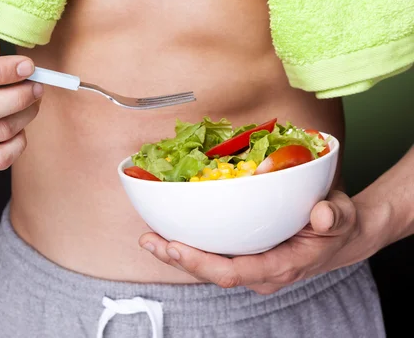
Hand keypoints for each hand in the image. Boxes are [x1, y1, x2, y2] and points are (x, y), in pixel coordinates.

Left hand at [139, 190, 384, 293]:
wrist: (338, 235)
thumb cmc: (336, 223)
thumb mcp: (341, 216)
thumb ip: (333, 216)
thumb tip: (321, 215)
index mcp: (280, 265)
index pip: (235, 272)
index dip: (202, 262)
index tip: (176, 246)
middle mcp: (259, 272)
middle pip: (211, 273)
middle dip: (177, 259)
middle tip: (149, 240)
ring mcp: (249, 266)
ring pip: (206, 266)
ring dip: (175, 254)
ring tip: (147, 238)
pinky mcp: (241, 256)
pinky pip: (210, 256)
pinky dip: (187, 246)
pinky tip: (165, 232)